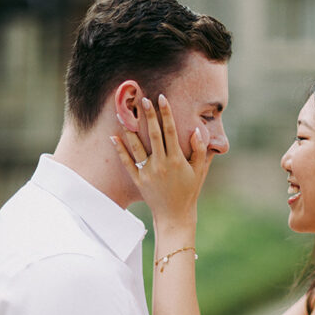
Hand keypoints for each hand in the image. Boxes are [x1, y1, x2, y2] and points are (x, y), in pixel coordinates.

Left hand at [111, 91, 210, 229]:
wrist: (174, 216)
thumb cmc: (189, 191)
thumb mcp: (199, 171)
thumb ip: (200, 151)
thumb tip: (196, 131)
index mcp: (177, 160)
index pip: (171, 131)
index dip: (166, 114)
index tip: (162, 98)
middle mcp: (161, 164)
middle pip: (153, 134)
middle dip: (148, 115)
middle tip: (143, 99)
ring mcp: (148, 172)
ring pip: (137, 146)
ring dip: (130, 128)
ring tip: (124, 112)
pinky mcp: (138, 179)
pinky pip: (127, 162)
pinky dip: (120, 149)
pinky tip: (114, 136)